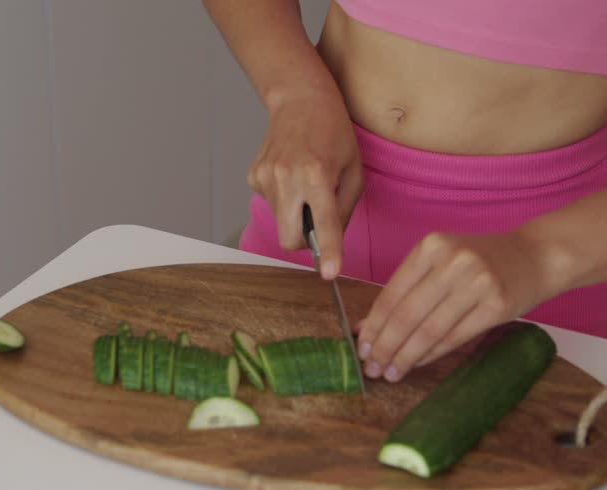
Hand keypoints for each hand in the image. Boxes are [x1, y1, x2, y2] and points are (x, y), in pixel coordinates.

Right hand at [248, 91, 362, 279]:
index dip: (327, 251)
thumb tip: (327, 239)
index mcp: (317, 174)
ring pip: (280, 221)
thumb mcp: (353, 169)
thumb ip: (344, 208)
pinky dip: (283, 198)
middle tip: (316, 220)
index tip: (328, 273)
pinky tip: (290, 174)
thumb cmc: (332, 132)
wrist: (299, 99)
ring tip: (305, 182)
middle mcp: (287, 177)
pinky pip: (271, 204)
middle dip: (303, 240)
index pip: (323, 223)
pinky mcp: (253, 176)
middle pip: (289, 237)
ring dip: (294, 213)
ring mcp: (265, 177)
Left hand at [356, 230, 555, 380]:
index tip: (360, 347)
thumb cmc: (482, 260)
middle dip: (384, 346)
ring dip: (405, 357)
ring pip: (429, 331)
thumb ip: (407, 289)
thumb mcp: (441, 261)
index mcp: (432, 246)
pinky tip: (416, 364)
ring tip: (390, 373)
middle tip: (371, 368)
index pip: (392, 293)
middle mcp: (453, 261)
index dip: (373, 325)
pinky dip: (430, 355)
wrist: (537, 255)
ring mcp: (477, 283)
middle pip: (407, 315)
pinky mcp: (496, 306)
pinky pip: (454, 338)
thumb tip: (366, 327)